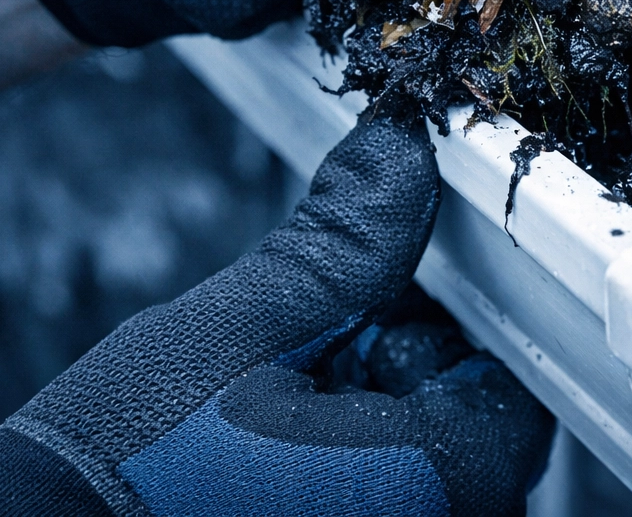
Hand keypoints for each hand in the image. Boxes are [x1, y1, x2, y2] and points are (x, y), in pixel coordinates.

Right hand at [0, 112, 553, 515]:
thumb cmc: (121, 473)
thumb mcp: (238, 329)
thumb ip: (341, 242)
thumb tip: (401, 153)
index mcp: (439, 477)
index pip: (510, 377)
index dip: (452, 313)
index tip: (389, 283)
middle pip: (466, 412)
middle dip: (397, 355)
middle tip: (314, 343)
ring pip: (418, 447)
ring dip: (363, 398)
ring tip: (275, 395)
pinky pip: (380, 477)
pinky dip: (342, 440)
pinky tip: (268, 433)